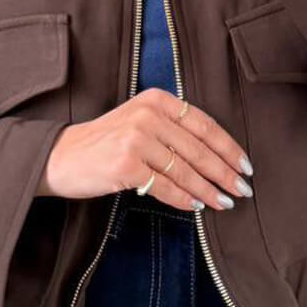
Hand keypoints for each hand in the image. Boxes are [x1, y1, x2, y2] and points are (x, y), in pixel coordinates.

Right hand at [37, 90, 253, 211]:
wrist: (60, 156)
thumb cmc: (105, 143)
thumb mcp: (139, 122)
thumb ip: (172, 130)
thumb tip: (217, 157)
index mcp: (157, 100)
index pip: (204, 125)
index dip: (229, 148)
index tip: (246, 166)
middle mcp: (148, 115)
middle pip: (199, 149)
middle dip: (225, 172)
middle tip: (243, 190)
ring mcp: (136, 139)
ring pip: (185, 170)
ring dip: (209, 190)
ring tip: (225, 203)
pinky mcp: (125, 165)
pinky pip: (164, 187)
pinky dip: (184, 199)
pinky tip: (198, 206)